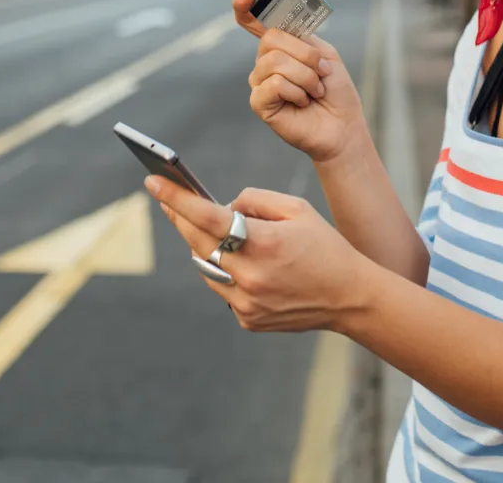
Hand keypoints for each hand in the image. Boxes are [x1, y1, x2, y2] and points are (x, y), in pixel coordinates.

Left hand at [146, 176, 367, 333]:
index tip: (153, 183)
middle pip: (198, 241)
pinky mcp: (247, 319)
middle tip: (167, 200)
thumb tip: (221, 207)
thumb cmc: (324, 246)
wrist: (349, 297)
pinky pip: (222, 288)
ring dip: (205, 246)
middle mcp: (251, 276)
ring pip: (206, 266)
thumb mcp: (296, 208)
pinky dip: (225, 272)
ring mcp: (246, 302)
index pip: (208, 217)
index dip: (177, 199)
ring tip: (211, 230)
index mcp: (265, 243)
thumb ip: (254, 200)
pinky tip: (239, 262)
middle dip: (180, 218)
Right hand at [232, 0, 367, 162]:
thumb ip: (301, 38)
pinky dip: (296, 92)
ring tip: (315, 91)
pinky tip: (302, 103)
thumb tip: (278, 29)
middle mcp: (266, 61)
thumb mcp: (325, 54)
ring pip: (275, 62)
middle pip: (271, 39)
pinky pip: (273, 84)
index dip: (246, 7)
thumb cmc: (335, 91)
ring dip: (306, 77)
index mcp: (281, 46)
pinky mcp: (259, 103)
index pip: (254, 21)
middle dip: (305, 55)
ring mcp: (260, 82)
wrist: (343, 124)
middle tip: (321, 72)